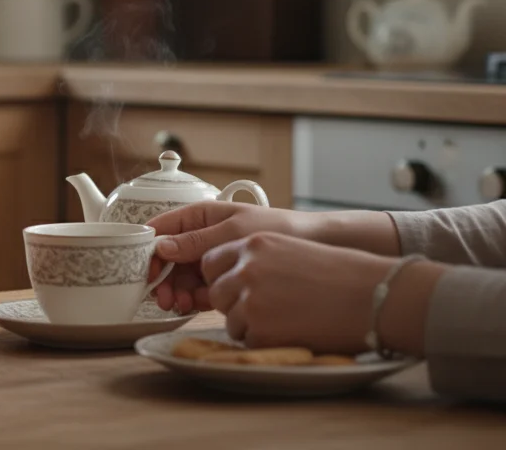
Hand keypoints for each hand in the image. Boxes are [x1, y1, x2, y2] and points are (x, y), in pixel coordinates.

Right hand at [145, 201, 313, 312]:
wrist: (315, 245)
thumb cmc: (277, 227)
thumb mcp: (234, 231)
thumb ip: (198, 240)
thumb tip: (162, 246)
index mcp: (199, 216)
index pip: (160, 229)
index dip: (147, 249)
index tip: (145, 271)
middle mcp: (199, 237)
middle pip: (165, 257)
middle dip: (161, 277)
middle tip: (163, 297)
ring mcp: (209, 258)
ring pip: (178, 276)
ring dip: (174, 290)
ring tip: (180, 304)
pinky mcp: (220, 278)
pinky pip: (197, 289)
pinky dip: (191, 298)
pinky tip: (193, 305)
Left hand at [201, 232, 392, 352]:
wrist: (375, 296)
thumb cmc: (343, 275)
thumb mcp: (293, 250)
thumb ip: (257, 259)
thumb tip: (229, 276)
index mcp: (254, 243)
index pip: (211, 262)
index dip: (222, 279)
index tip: (236, 288)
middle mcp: (246, 269)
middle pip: (216, 293)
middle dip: (234, 305)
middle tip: (267, 309)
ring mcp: (250, 300)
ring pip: (231, 320)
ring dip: (251, 326)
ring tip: (288, 320)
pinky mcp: (260, 330)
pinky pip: (248, 342)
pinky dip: (266, 343)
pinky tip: (294, 332)